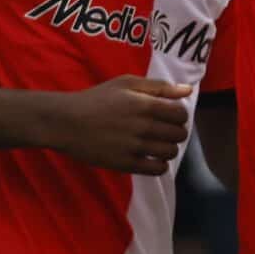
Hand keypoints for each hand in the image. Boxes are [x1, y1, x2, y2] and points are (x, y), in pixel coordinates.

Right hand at [42, 75, 193, 174]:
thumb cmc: (97, 99)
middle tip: (163, 131)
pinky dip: (159, 165)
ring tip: (156, 144)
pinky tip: (151, 158)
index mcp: (145, 105)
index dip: (179, 116)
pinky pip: (157, 169)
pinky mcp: (126, 164)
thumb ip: (159, 87)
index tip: (169, 116)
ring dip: (168, 148)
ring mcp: (135, 147)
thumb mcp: (126, 83)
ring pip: (171, 152)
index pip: (181, 115)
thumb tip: (187, 91)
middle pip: (179, 135)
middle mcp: (143, 127)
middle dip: (175, 132)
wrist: (67, 122)